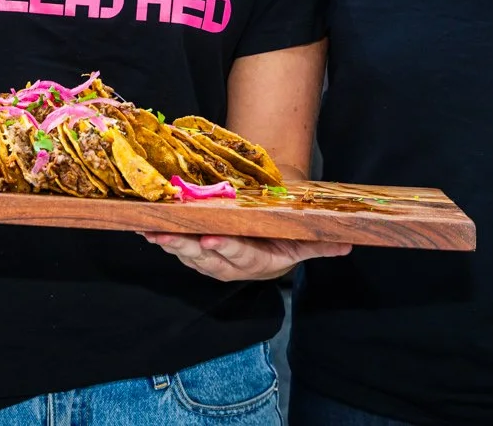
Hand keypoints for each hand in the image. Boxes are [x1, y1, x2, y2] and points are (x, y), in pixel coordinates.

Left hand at [140, 232, 350, 281]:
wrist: (264, 248)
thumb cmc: (282, 241)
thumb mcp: (301, 244)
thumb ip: (319, 244)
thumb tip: (348, 243)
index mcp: (253, 261)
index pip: (238, 254)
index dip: (224, 247)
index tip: (210, 239)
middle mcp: (227, 264)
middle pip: (204, 256)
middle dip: (185, 246)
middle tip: (168, 235)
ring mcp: (208, 261)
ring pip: (186, 253)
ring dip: (167, 243)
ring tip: (151, 230)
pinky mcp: (194, 252)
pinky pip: (176, 246)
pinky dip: (160, 238)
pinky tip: (143, 228)